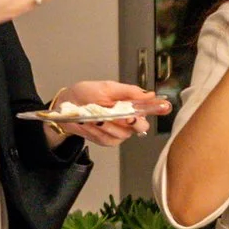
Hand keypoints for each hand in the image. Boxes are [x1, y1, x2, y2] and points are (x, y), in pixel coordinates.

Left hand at [46, 79, 165, 147]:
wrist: (65, 105)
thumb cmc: (86, 94)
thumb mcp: (106, 88)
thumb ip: (127, 91)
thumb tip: (149, 94)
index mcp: (132, 105)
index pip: (151, 108)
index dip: (158, 108)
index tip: (164, 107)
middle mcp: (129, 120)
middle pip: (141, 126)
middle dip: (132, 121)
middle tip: (123, 115)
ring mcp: (119, 132)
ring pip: (123, 133)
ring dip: (108, 124)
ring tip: (95, 115)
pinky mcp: (107, 140)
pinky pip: (107, 138)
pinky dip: (97, 131)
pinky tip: (90, 124)